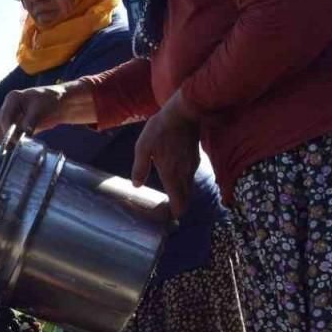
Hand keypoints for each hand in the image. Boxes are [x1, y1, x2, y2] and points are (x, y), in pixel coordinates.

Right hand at [0, 85, 68, 142]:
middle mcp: (7, 107)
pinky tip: (17, 147)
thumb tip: (23, 135)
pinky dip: (8, 142)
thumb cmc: (50, 102)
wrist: (59, 103)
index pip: (4, 117)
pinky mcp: (12, 125)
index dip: (8, 131)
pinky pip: (4, 135)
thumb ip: (30, 122)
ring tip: (15, 148)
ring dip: (4, 140)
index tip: (15, 142)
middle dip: (4, 136)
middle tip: (15, 146)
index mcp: (12, 98)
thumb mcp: (40, 110)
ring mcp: (8, 116)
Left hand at [131, 92, 200, 218]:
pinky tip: (174, 179)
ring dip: (180, 196)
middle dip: (177, 208)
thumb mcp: (143, 148)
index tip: (165, 218)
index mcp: (172, 175)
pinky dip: (183, 184)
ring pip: (189, 189)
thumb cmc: (161, 129)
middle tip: (164, 211)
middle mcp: (185, 174)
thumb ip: (140, 168)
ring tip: (168, 198)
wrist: (184, 112)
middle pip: (186, 199)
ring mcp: (192, 166)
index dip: (173, 214)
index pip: (179, 203)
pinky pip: (190, 178)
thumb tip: (136, 185)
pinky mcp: (195, 158)